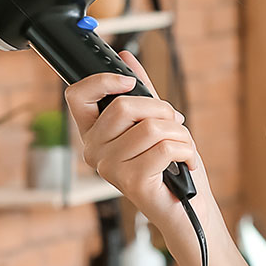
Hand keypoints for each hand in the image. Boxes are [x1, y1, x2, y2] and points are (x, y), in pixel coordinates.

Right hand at [63, 50, 216, 251]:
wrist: (188, 208)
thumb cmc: (171, 167)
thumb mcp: (156, 122)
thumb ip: (141, 91)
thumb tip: (127, 57)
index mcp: (95, 134)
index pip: (77, 95)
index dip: (102, 80)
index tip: (129, 81)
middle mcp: (94, 152)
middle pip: (124, 106)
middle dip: (162, 110)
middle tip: (174, 125)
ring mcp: (109, 168)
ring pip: (151, 126)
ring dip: (180, 133)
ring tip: (182, 148)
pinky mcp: (131, 181)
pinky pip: (166, 146)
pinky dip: (187, 150)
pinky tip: (186, 163)